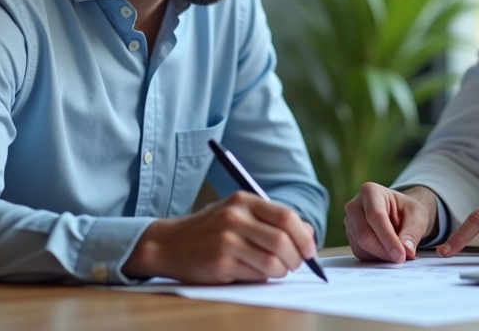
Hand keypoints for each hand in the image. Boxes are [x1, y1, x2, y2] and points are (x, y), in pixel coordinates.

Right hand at [123, 191, 315, 283]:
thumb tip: (308, 234)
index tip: (309, 250)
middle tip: (295, 265)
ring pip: (272, 262)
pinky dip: (263, 278)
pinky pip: (256, 275)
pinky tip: (254, 272)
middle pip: (283, 241)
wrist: (169, 244)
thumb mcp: (239, 213)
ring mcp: (226, 241)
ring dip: (281, 271)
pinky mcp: (220, 263)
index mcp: (243, 200)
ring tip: (276, 270)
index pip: (287, 216)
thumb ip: (272, 220)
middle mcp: (235, 217)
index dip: (304, 236)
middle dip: (296, 258)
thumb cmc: (211, 230)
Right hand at [344, 183, 435, 263]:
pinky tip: (388, 252)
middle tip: (402, 259)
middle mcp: (354, 206)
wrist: (398, 212)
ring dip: (382, 256)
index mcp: (370, 191)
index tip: (401, 255)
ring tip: (398, 253)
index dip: (388, 238)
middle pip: (365, 235)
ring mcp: (350, 222)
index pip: (375, 216)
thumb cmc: (406, 210)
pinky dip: (376, 258)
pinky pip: (361, 254)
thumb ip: (413, 232)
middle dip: (385, 251)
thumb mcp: (417, 215)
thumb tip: (406, 250)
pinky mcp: (350, 237)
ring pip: (362, 247)